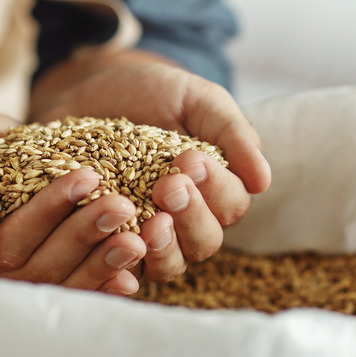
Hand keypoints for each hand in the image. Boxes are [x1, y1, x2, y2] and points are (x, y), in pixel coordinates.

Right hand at [0, 93, 144, 293]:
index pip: (8, 242)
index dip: (49, 214)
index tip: (86, 181)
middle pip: (42, 265)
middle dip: (86, 235)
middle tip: (124, 206)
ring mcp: (18, 262)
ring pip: (65, 272)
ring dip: (104, 257)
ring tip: (141, 235)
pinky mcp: (43, 250)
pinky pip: (75, 268)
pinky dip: (105, 269)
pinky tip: (138, 265)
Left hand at [29, 50, 271, 281]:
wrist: (92, 89)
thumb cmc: (154, 93)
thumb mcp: (198, 100)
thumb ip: (233, 134)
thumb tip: (263, 181)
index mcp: (216, 188)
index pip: (231, 204)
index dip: (216, 188)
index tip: (191, 159)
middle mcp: (187, 219)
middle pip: (205, 240)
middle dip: (191, 216)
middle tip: (169, 186)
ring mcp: (147, 234)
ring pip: (170, 264)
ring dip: (164, 250)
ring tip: (151, 225)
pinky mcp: (108, 241)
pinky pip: (119, 267)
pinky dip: (120, 266)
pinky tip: (115, 246)